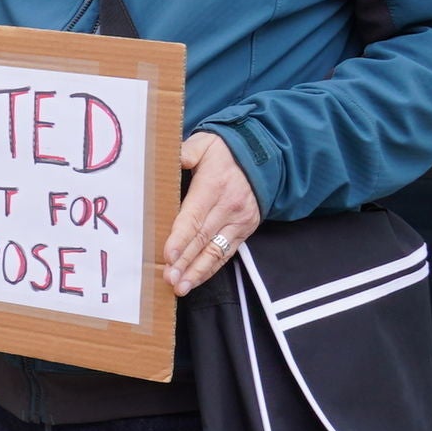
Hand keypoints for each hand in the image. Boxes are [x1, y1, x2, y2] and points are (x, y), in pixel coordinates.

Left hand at [164, 132, 261, 292]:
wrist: (263, 158)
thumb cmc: (226, 152)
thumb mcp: (206, 143)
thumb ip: (187, 151)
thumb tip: (174, 158)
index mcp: (214, 187)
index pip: (194, 217)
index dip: (180, 238)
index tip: (168, 255)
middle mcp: (228, 208)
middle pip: (202, 239)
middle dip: (185, 262)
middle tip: (169, 279)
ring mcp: (239, 222)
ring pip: (215, 251)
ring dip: (197, 271)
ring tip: (180, 287)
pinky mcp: (245, 230)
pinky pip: (226, 253)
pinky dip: (211, 268)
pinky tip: (195, 280)